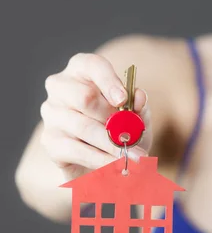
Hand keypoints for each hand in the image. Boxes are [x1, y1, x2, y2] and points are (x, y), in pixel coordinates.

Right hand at [40, 53, 152, 180]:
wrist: (109, 161)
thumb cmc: (123, 129)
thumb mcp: (137, 116)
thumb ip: (139, 106)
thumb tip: (139, 96)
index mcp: (83, 71)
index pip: (92, 65)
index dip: (109, 81)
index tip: (123, 100)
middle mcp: (61, 87)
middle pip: (85, 97)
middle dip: (113, 119)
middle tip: (132, 136)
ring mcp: (52, 114)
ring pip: (84, 127)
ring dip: (113, 145)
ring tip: (136, 158)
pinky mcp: (50, 141)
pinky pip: (77, 150)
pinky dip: (102, 160)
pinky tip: (118, 167)